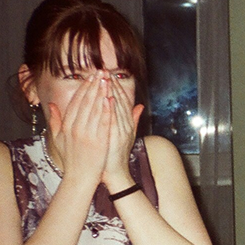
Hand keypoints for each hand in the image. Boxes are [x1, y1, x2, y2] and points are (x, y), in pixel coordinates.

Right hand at [45, 77, 110, 184]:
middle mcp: (76, 128)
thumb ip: (55, 121)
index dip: (83, 88)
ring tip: (107, 80)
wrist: (79, 178)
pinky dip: (107, 109)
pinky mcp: (99, 141)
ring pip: (95, 109)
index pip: (76, 102)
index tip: (90, 77)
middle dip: (94, 85)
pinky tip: (111, 98)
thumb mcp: (58, 140)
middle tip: (100, 72)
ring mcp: (87, 135)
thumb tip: (51, 105)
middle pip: (86, 102)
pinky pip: (104, 122)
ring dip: (101, 92)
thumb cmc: (71, 159)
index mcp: (66, 126)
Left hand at [100, 72, 144, 189]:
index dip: (116, 87)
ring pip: (117, 108)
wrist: (115, 172)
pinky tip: (107, 98)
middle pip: (119, 101)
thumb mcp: (126, 134)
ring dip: (111, 93)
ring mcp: (121, 131)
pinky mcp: (116, 138)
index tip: (108, 75)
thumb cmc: (114, 154)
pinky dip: (111, 109)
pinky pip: (113, 120)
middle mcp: (126, 125)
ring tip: (104, 79)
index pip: (122, 100)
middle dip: (112, 85)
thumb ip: (133, 119)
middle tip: (104, 71)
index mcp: (127, 123)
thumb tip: (140, 106)